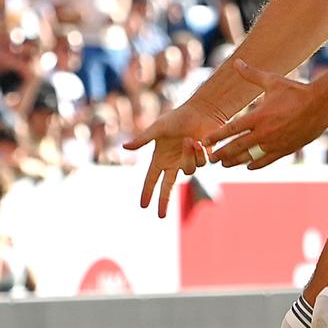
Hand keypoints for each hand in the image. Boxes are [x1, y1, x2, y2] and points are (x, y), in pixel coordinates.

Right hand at [122, 100, 225, 217]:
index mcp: (160, 158)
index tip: (143, 205)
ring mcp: (189, 161)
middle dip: (164, 201)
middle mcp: (173, 163)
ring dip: (189, 156)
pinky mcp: (203, 158)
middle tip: (161, 216)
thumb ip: (143, 140)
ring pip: (189, 170)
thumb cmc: (178, 117)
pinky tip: (200, 140)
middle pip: (167, 187)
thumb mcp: (158, 128)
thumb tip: (125, 147)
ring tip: (190, 140)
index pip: (151, 179)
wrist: (201, 111)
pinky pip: (202, 163)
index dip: (147, 192)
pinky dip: (200, 153)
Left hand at [204, 60, 327, 170]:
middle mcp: (265, 132)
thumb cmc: (296, 91)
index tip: (205, 141)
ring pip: (250, 157)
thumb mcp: (272, 81)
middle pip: (237, 147)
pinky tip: (248, 166)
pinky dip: (255, 164)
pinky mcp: (285, 150)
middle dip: (222, 153)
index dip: (216, 136)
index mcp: (259, 116)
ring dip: (235, 161)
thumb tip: (236, 62)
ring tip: (224, 164)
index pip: (231, 129)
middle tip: (210, 159)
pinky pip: (266, 161)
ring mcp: (275, 143)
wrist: (321, 104)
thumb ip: (251, 74)